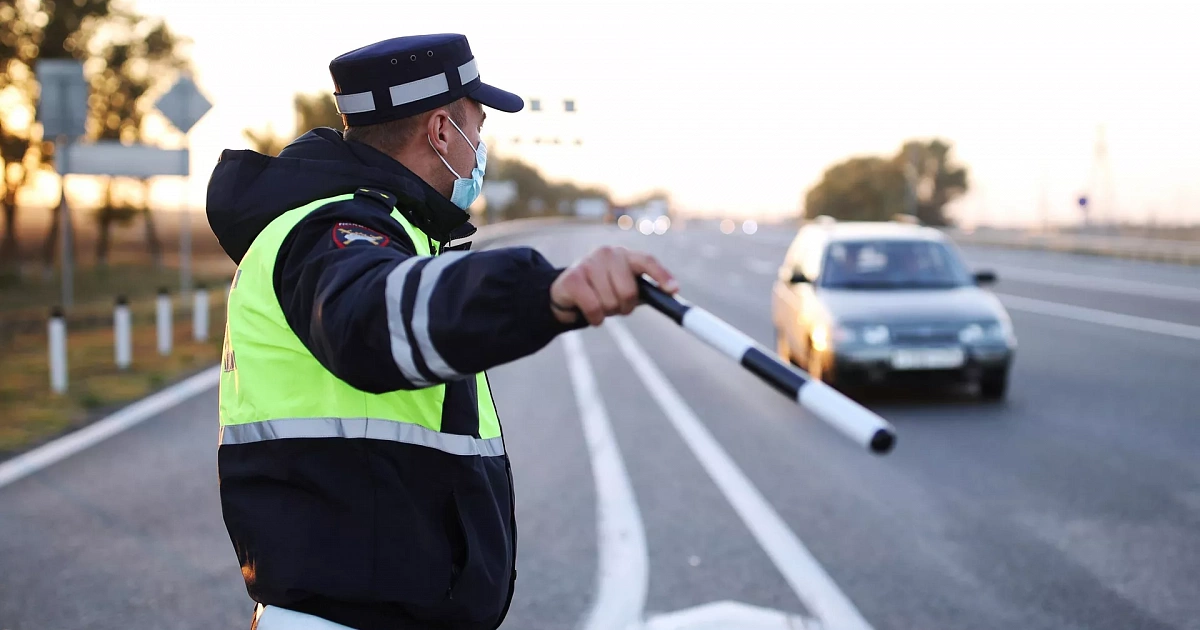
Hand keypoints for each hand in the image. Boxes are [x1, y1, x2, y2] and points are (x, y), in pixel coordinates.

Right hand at [550, 246, 677, 325]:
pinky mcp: (572, 278)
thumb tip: (672, 296)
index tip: (674, 290)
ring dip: (607, 312)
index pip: (647, 261)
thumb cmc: (603, 290)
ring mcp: (588, 263)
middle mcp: (608, 253)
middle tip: (616, 306)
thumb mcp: (626, 287)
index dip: (661, 275)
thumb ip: (647, 290)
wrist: (567, 292)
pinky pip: (593, 308)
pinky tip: (590, 312)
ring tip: (599, 304)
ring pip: (610, 302)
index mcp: (626, 255)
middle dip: (624, 306)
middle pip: (628, 291)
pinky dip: (595, 318)